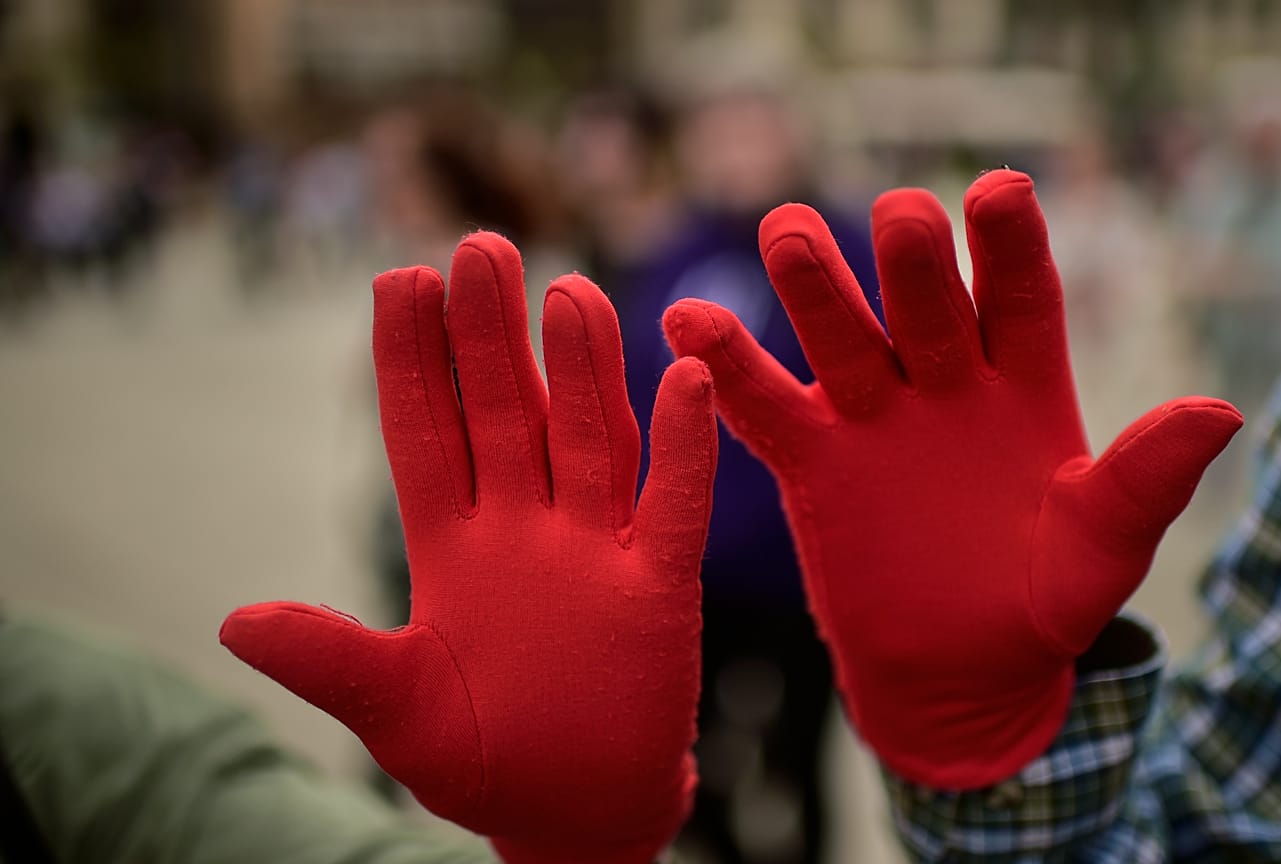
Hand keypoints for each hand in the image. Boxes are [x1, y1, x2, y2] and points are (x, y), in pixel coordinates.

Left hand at [221, 232, 716, 861]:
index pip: (427, 434)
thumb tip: (235, 620)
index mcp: (454, 551)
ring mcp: (598, 552)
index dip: (411, 361)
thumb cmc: (483, 765)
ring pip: (592, 440)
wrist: (579, 813)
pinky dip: (686, 448)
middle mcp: (526, 532)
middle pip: (508, 414)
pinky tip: (683, 381)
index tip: (396, 279)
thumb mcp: (398, 715)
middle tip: (478, 246)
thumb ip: (333, 660)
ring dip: (585, 371)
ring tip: (568, 291)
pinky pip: (677, 506)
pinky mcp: (663, 588)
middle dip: (490, 334)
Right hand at [662, 171, 1240, 788]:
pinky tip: (687, 321)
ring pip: (839, 335)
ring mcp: (875, 415)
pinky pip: (765, 409)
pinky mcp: (813, 462)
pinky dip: (727, 370)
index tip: (1000, 190)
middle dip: (911, 261)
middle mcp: (945, 380)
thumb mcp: (1102, 550)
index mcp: (1025, 384)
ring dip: (813, 286)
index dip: (1010, 246)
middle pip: (924, 303)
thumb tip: (1222, 410)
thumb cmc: (1045, 604)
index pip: (1020, 297)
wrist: (964, 673)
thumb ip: (1145, 481)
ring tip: (788, 229)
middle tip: (900, 218)